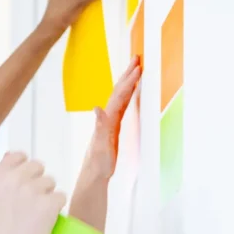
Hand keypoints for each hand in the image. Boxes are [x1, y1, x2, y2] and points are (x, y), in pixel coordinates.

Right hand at [0, 152, 66, 233]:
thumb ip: (3, 177)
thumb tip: (12, 154)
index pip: (19, 156)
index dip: (25, 170)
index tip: (23, 186)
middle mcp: (14, 179)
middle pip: (38, 166)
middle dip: (38, 182)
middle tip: (30, 205)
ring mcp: (32, 190)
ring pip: (51, 182)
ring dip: (47, 196)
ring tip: (34, 216)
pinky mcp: (49, 203)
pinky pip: (60, 196)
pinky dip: (56, 209)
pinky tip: (43, 222)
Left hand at [85, 56, 142, 178]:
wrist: (94, 175)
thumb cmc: (98, 163)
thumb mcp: (99, 146)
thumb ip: (99, 127)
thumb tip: (97, 108)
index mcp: (107, 120)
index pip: (119, 96)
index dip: (129, 82)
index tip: (138, 68)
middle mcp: (107, 118)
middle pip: (119, 92)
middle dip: (127, 75)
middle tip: (136, 58)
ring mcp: (110, 122)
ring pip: (121, 97)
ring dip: (128, 82)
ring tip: (135, 69)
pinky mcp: (114, 128)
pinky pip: (122, 106)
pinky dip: (128, 96)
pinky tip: (130, 93)